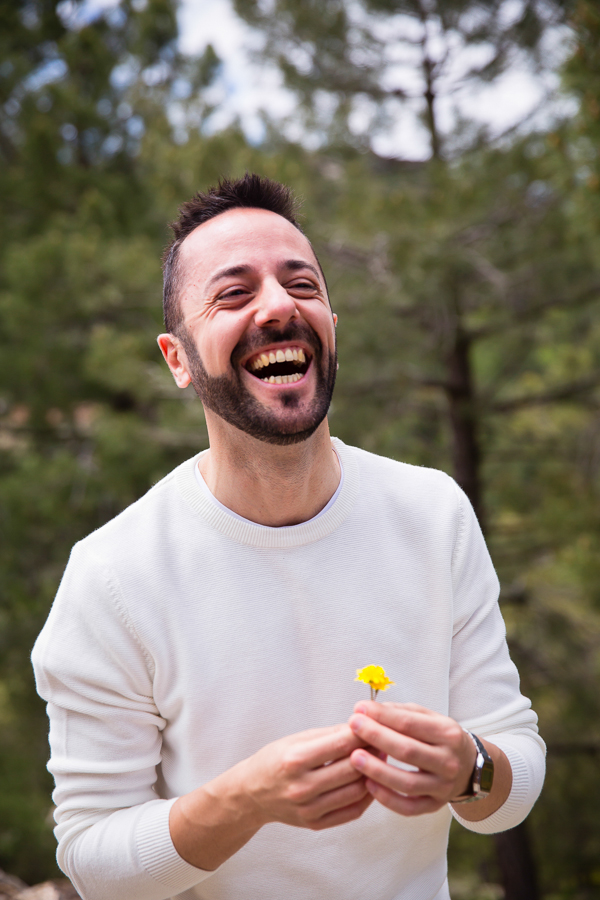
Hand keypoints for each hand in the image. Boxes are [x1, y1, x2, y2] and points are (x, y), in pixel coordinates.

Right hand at [240, 724, 376, 829]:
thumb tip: (362, 728)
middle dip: (373, 752)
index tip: (377, 725)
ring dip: (374, 775)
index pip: (341, 744)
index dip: (364, 733)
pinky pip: (352, 811)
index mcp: (294, 760)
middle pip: (352, 768)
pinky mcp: (315, 824)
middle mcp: (301, 787)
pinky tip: (370, 782)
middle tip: (385, 742)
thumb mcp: (296, 739)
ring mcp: (308, 809)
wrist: (252, 792)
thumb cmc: (275, 760)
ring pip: (356, 791)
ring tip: (380, 761)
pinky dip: (367, 796)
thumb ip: (329, 734)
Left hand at [347, 702, 476, 815]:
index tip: (359, 709)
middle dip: (377, 737)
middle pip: (408, 751)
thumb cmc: (438, 737)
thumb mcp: (428, 717)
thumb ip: (400, 712)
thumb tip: (368, 710)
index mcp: (448, 733)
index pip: (410, 723)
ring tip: (354, 757)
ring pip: (407, 783)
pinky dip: (387, 798)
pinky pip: (408, 808)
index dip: (382, 716)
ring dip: (378, 770)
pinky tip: (368, 785)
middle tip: (352, 726)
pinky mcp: (434, 806)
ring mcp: (443, 786)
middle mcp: (448, 761)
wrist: (468, 766)